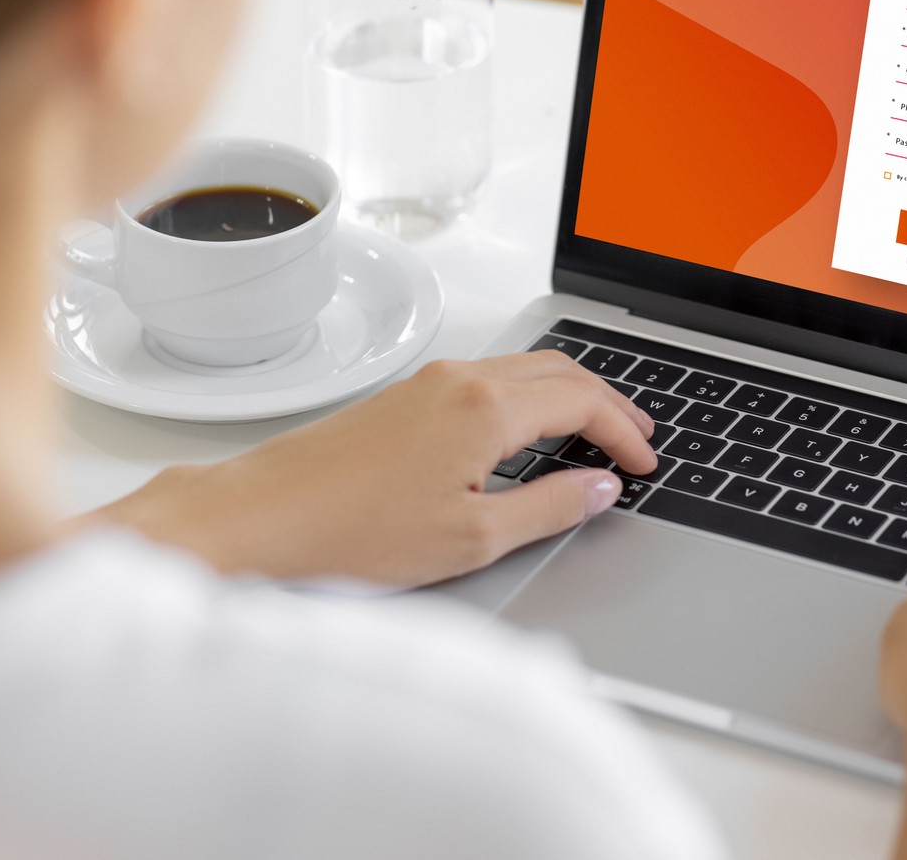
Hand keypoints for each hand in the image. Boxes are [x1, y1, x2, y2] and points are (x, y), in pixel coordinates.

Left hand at [96, 351, 657, 587]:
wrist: (258, 519)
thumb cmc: (351, 534)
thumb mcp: (472, 539)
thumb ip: (549, 508)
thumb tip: (599, 489)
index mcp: (485, 408)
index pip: (584, 401)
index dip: (626, 431)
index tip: (647, 463)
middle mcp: (459, 379)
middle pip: (559, 370)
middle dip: (608, 401)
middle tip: (638, 437)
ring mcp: (426, 383)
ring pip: (522, 368)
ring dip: (568, 394)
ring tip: (594, 432)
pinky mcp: (401, 397)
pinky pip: (487, 379)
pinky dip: (527, 397)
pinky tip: (527, 434)